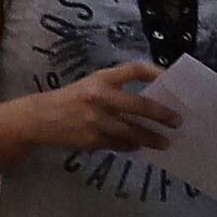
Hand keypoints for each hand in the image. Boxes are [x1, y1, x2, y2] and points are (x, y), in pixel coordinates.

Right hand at [26, 61, 177, 154]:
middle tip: (177, 122)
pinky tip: (139, 147)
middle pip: (139, 105)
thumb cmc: (72, 99)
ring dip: (151, 138)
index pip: (134, 70)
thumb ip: (116, 88)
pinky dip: (131, 146)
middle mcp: (100, 96)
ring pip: (132, 131)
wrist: (40, 118)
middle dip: (161, 115)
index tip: (170, 79)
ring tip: (165, 143)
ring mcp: (96, 120)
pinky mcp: (92, 139)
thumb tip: (151, 99)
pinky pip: (119, 144)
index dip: (155, 72)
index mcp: (101, 78)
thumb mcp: (91, 84)